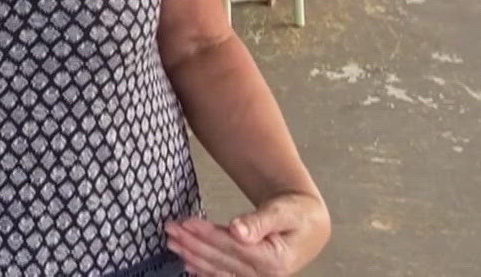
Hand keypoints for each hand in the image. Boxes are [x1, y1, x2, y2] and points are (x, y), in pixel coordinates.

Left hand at [165, 191, 328, 275]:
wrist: (310, 225)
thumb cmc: (298, 213)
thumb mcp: (284, 211)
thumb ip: (260, 221)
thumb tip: (237, 230)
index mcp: (275, 260)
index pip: (233, 247)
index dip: (207, 235)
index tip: (186, 222)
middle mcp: (265, 275)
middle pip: (221, 259)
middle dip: (193, 244)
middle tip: (170, 228)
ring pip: (218, 269)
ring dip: (192, 256)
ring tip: (172, 241)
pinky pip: (224, 276)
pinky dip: (204, 271)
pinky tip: (187, 263)